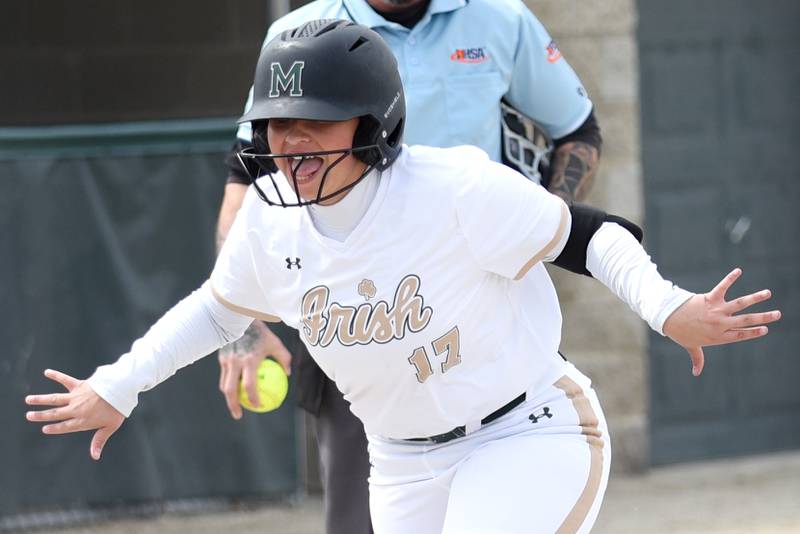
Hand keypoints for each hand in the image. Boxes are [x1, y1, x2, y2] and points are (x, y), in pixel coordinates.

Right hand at [25, 369, 124, 459]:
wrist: (121, 390)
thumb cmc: (117, 409)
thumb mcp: (110, 427)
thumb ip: (99, 441)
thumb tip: (95, 456)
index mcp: (82, 421)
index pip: (64, 426)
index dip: (54, 428)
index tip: (44, 428)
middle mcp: (76, 409)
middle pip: (55, 413)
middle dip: (40, 415)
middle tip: (28, 416)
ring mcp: (76, 397)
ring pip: (54, 399)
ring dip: (40, 399)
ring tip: (28, 399)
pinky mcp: (80, 385)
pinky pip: (65, 379)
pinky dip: (56, 375)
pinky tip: (47, 372)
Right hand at [218, 321, 291, 418]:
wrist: (239, 318)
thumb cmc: (261, 332)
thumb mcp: (275, 343)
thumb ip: (283, 358)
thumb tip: (287, 373)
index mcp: (249, 360)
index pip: (250, 385)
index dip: (253, 398)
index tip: (258, 406)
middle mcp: (235, 362)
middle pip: (231, 390)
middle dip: (233, 405)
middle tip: (239, 415)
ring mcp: (226, 360)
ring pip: (224, 384)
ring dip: (228, 397)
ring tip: (235, 406)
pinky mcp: (221, 358)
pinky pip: (224, 376)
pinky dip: (228, 385)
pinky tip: (235, 390)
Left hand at [663, 268, 780, 376]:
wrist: (667, 318)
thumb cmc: (680, 333)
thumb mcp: (691, 346)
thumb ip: (697, 359)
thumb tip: (696, 373)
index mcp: (718, 336)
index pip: (741, 334)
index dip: (754, 332)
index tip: (766, 329)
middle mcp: (720, 324)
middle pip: (746, 320)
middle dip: (764, 317)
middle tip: (778, 314)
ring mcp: (716, 311)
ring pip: (740, 304)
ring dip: (755, 298)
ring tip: (767, 293)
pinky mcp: (709, 298)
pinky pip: (722, 287)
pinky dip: (730, 278)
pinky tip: (738, 270)